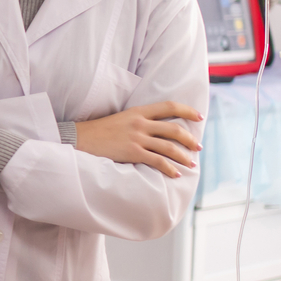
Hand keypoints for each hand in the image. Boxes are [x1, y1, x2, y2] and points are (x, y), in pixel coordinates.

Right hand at [73, 100, 202, 178]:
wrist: (81, 138)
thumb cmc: (100, 131)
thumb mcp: (122, 119)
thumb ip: (139, 121)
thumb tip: (156, 130)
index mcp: (138, 111)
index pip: (169, 106)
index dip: (187, 111)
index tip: (199, 117)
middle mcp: (140, 123)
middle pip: (173, 129)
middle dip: (190, 139)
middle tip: (199, 146)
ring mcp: (136, 138)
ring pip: (168, 147)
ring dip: (183, 156)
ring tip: (191, 163)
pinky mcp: (132, 152)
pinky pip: (157, 161)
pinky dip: (169, 168)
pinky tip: (176, 174)